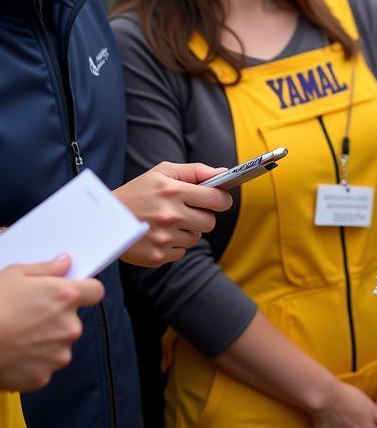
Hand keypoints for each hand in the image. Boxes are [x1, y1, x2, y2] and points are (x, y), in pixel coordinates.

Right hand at [0, 256, 104, 390]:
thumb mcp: (15, 275)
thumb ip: (46, 268)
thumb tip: (64, 264)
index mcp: (67, 297)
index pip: (95, 291)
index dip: (85, 291)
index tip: (75, 293)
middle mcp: (70, 326)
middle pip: (73, 320)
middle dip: (57, 319)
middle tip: (30, 317)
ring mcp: (58, 354)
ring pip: (59, 345)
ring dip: (46, 342)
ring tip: (18, 337)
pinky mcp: (43, 376)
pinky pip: (43, 366)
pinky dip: (32, 363)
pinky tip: (14, 354)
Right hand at [114, 161, 232, 266]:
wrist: (102, 220)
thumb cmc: (137, 192)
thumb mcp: (163, 172)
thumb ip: (196, 171)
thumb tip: (224, 174)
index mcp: (173, 191)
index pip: (217, 199)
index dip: (222, 199)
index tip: (219, 199)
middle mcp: (170, 215)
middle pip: (210, 222)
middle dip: (204, 215)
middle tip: (189, 210)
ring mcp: (163, 238)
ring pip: (196, 237)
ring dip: (188, 230)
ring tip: (168, 222)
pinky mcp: (157, 256)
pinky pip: (181, 251)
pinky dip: (175, 244)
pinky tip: (159, 234)